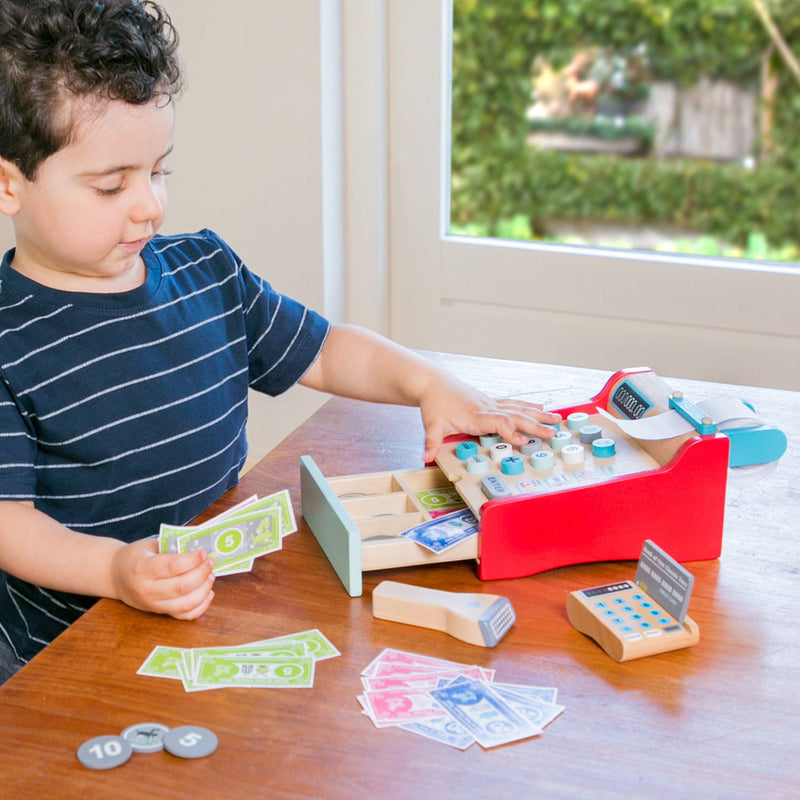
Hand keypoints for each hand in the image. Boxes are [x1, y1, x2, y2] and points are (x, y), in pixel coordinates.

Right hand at [109, 538, 215, 619]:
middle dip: (202, 573)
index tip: (203, 553)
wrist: (115, 576)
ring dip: (204, 589)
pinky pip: (184, 616)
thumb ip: (171, 545)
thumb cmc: (135, 557)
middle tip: (210, 562)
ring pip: (185, 604)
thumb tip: (199, 546)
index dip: (192, 560)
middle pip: (181, 587)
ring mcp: (153, 604)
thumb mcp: (148, 545)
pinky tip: (209, 593)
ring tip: (211, 575)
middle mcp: (146, 590)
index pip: (172, 567)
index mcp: (141, 568)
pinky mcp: (160, 613)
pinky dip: (201, 607)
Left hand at [418, 373, 561, 461]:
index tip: (524, 442)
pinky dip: (529, 406)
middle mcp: (486, 408)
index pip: (498, 423)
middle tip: (553, 433)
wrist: (434, 383)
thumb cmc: (434, 404)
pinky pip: (514, 404)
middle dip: (535, 425)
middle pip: (515, 416)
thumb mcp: (431, 424)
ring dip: (539, 415)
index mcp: (474, 416)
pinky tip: (541, 408)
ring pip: (519, 408)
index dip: (511, 432)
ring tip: (557, 420)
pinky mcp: (491, 401)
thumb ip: (432, 441)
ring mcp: (491, 404)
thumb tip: (426, 456)